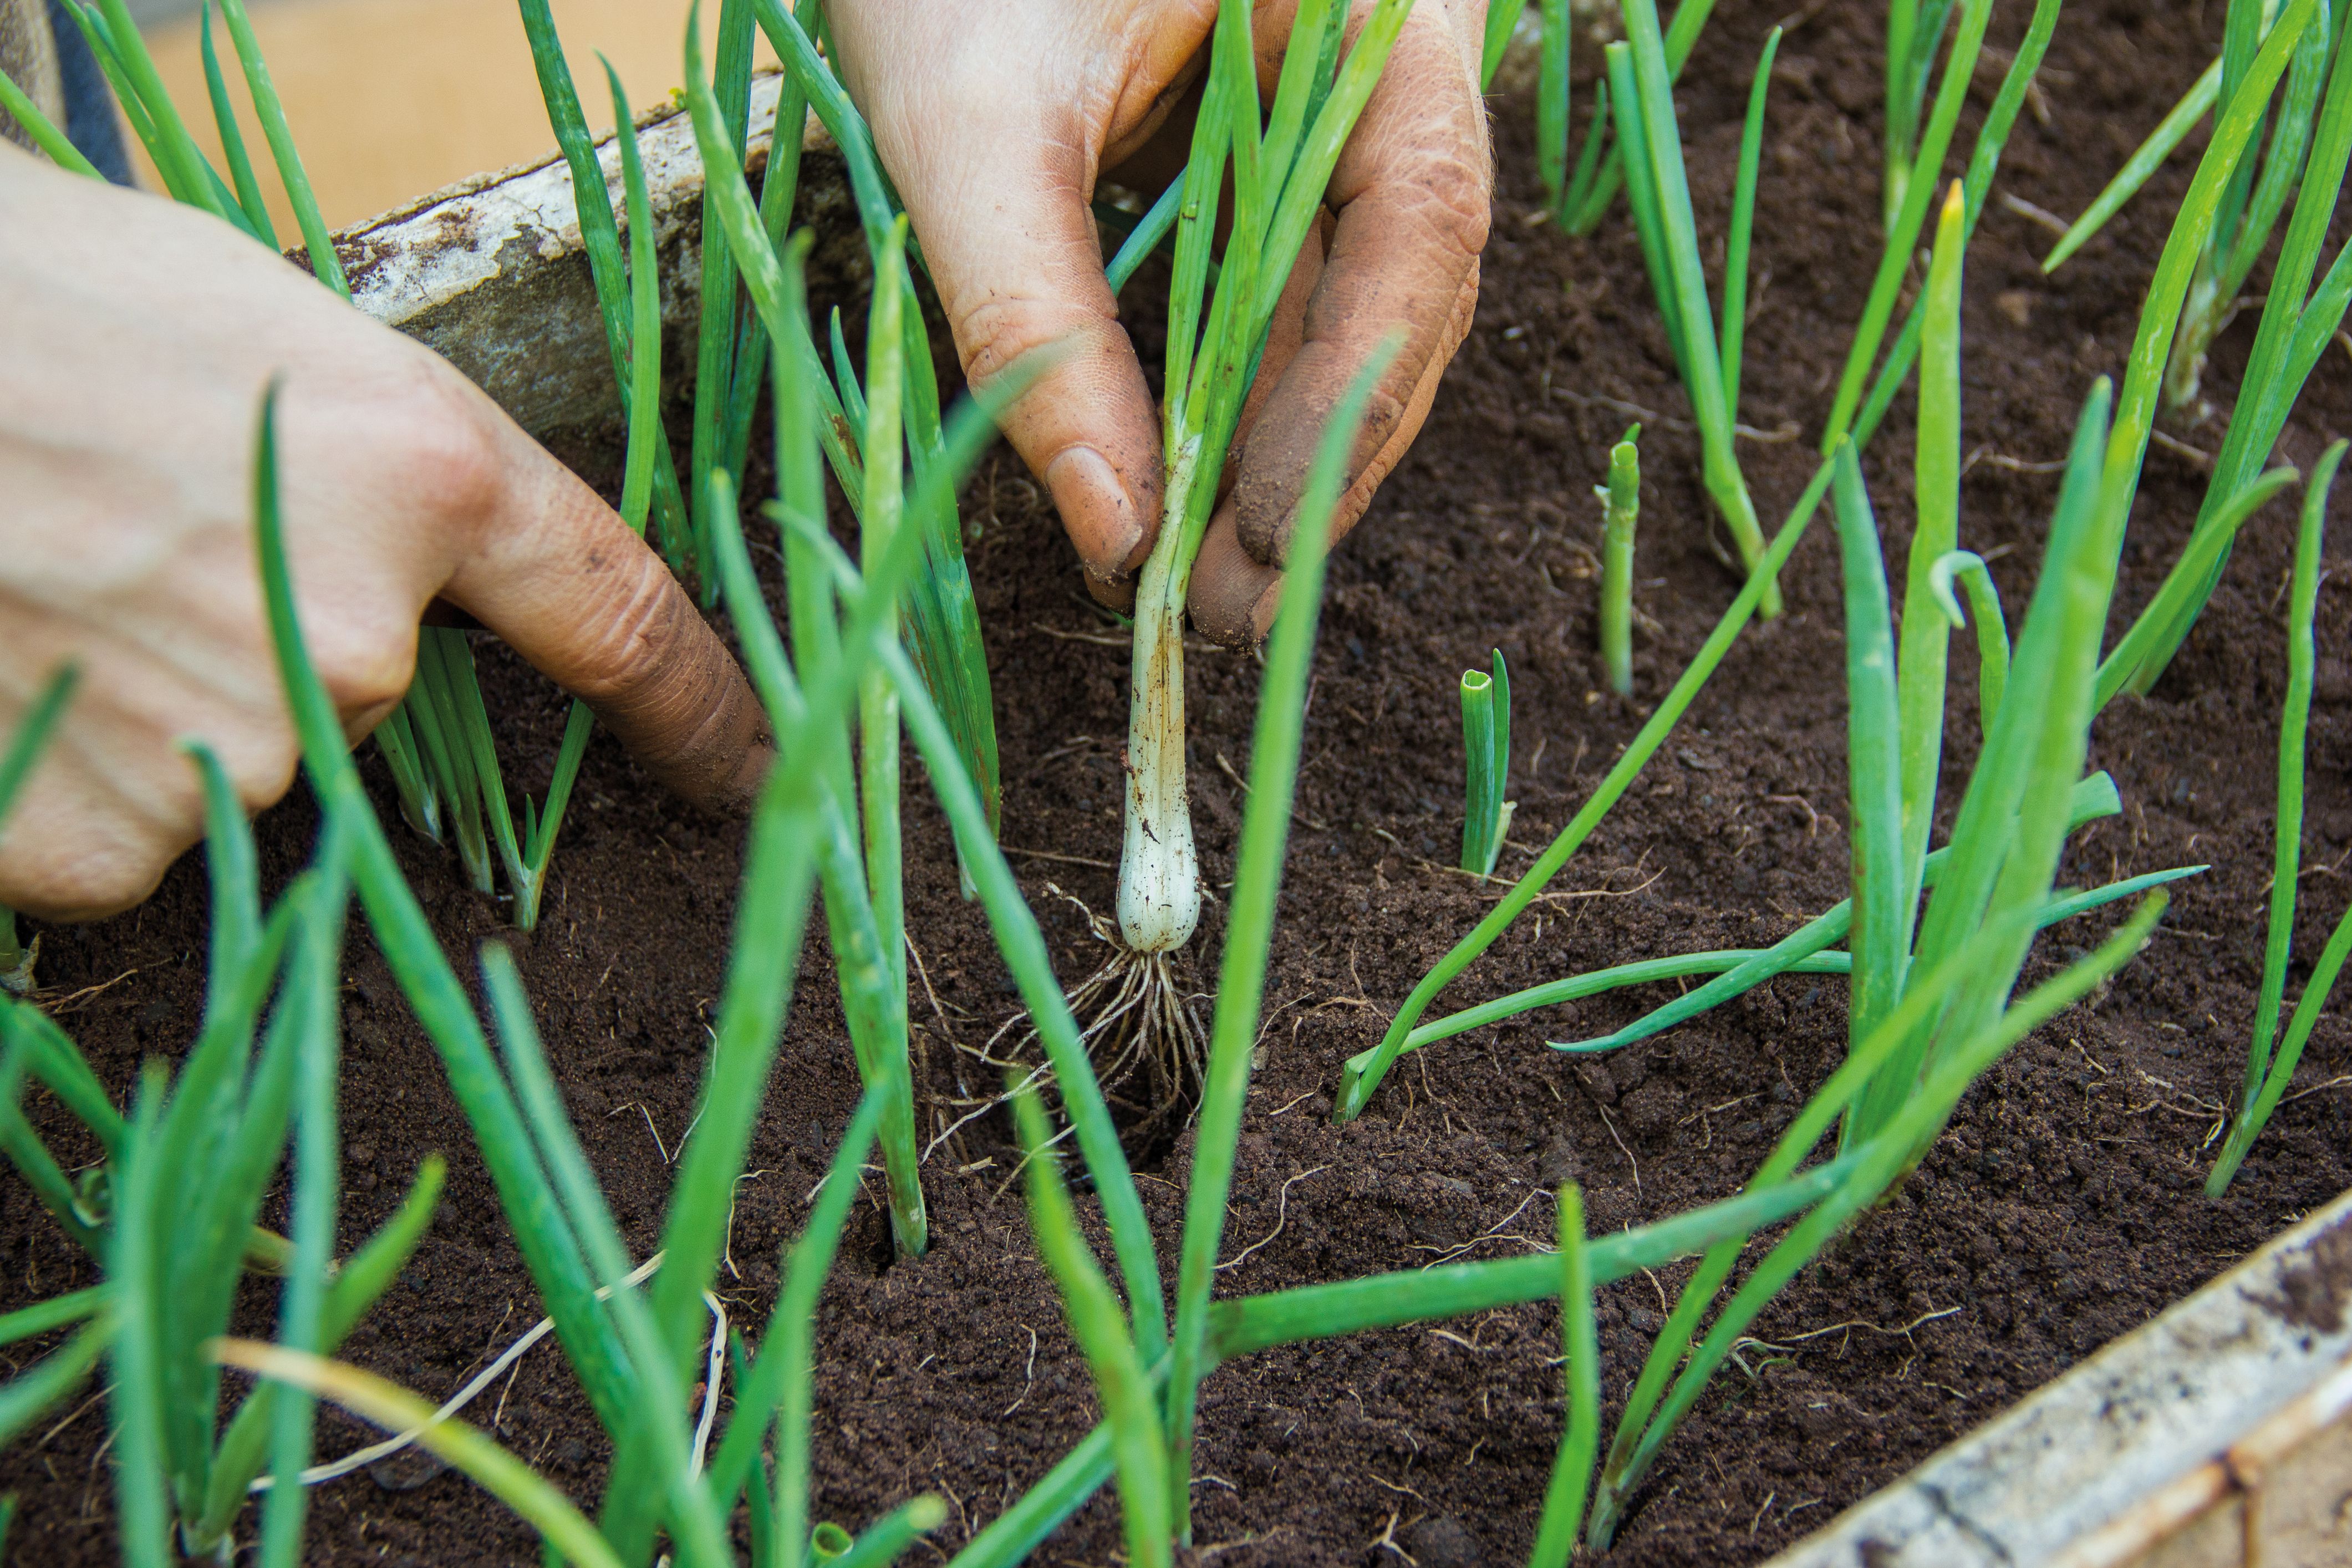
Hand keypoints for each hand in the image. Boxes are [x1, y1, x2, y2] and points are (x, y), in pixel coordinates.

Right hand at [0, 146, 767, 920]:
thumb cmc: (43, 309)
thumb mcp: (262, 334)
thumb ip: (379, 474)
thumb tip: (406, 577)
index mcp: (425, 480)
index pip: (626, 620)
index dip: (702, 706)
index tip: (751, 766)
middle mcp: (356, 639)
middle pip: (364, 695)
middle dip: (269, 638)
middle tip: (133, 538)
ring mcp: (233, 757)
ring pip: (239, 771)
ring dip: (161, 705)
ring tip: (49, 588)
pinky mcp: (104, 847)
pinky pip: (128, 836)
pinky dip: (77, 776)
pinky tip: (17, 672)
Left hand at [830, 0, 1489, 643]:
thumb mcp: (972, 126)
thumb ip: (1037, 321)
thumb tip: (1114, 536)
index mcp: (1371, 6)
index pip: (1418, 222)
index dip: (1352, 397)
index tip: (1267, 535)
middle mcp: (1380, 56)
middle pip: (1397, 283)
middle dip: (1315, 452)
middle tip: (1229, 604)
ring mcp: (1327, 102)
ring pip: (1340, 296)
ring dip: (1274, 440)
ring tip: (1204, 580)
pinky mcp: (1259, 146)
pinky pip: (1275, 277)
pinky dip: (1232, 383)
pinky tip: (1191, 485)